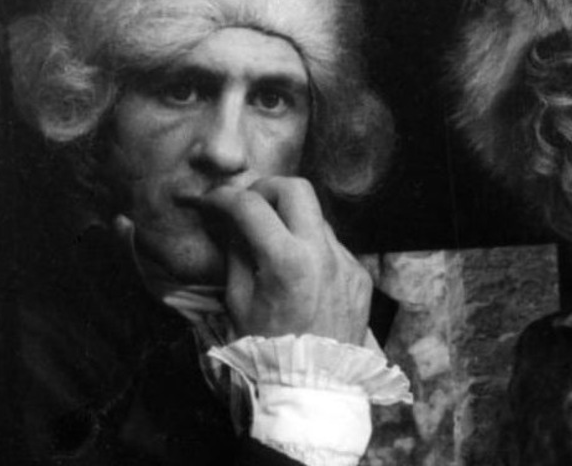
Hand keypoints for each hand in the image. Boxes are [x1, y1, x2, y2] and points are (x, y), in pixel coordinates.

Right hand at [202, 177, 371, 343]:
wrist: (315, 384)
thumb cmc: (269, 348)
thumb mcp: (238, 301)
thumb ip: (236, 253)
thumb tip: (230, 220)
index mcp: (288, 261)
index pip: (251, 206)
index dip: (223, 197)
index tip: (212, 202)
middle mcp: (323, 254)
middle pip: (297, 188)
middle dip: (267, 189)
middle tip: (249, 206)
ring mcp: (347, 262)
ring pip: (317, 217)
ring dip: (291, 220)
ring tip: (272, 245)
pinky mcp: (359, 274)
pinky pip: (333, 247)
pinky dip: (311, 249)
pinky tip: (299, 272)